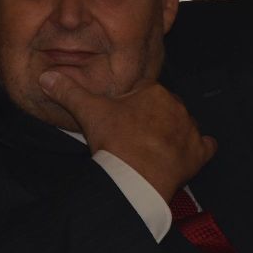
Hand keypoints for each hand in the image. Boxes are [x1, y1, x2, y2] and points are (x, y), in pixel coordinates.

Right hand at [38, 69, 216, 202]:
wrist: (135, 177)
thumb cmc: (115, 141)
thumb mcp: (87, 112)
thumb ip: (68, 91)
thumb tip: (46, 76)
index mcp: (153, 92)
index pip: (144, 94)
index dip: (131, 107)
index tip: (122, 120)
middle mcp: (177, 106)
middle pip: (164, 110)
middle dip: (152, 120)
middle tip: (135, 137)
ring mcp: (190, 130)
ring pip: (184, 126)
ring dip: (173, 135)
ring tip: (154, 150)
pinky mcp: (199, 153)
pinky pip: (206, 147)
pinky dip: (199, 151)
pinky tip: (188, 157)